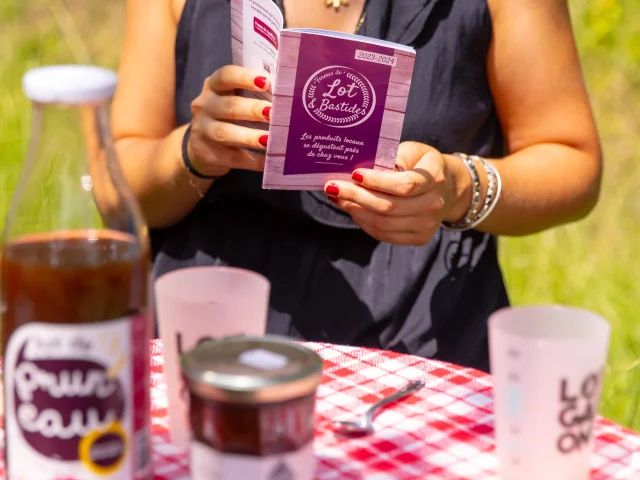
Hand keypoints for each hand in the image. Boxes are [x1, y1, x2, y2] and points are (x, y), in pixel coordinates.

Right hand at [188, 65, 272, 176]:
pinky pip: (234, 158)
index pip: (225, 76)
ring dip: (250, 136)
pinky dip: (254, 160)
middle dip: (252, 109)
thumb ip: (252, 94)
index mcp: (214, 86)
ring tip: (270, 139)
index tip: (265, 82)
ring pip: (226, 133)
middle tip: (273, 112)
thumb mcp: (232, 99)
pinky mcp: (210, 154)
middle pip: (229, 105)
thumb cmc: (227, 116)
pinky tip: (269, 161)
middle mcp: (205, 106)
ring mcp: (205, 131)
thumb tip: (286, 97)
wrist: (201, 147)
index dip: (245, 77)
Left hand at [324, 142, 469, 245]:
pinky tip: (352, 209)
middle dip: (355, 197)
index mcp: (435, 179)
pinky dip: (363, 222)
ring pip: (382, 224)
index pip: (404, 185)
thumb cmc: (422, 164)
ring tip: (337, 197)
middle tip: (332, 187)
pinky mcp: (419, 238)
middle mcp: (434, 205)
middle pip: (389, 207)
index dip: (377, 182)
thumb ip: (393, 157)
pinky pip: (384, 234)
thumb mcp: (413, 151)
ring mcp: (427, 225)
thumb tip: (364, 168)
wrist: (448, 189)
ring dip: (355, 210)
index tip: (354, 173)